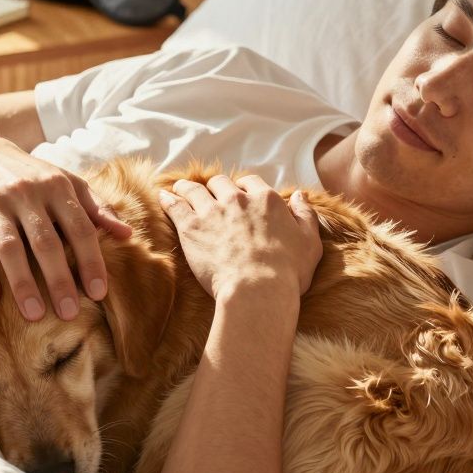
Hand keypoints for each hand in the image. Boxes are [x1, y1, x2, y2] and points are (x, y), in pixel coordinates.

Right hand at [0, 139, 132, 320]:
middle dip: (59, 280)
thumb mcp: (67, 183)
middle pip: (46, 242)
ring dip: (22, 283)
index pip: (80, 228)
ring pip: (9, 248)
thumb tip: (128, 236)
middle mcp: (26, 194)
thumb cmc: (33, 176)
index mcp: (57, 187)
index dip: (91, 261)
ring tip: (35, 315)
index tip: (99, 292)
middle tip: (69, 313)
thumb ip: (97, 209)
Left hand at [158, 175, 321, 302]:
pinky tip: (163, 196)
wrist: (257, 289)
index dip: (244, 188)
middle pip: (221, 182)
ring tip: (181, 189)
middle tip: (210, 195)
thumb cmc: (287, 272)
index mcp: (266, 200)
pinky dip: (168, 199)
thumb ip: (305, 216)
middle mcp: (238, 199)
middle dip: (216, 187)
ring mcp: (212, 211)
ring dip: (188, 188)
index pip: (251, 182)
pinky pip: (175, 205)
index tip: (240, 195)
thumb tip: (300, 196)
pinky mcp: (191, 226)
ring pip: (195, 189)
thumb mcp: (309, 242)